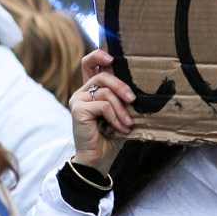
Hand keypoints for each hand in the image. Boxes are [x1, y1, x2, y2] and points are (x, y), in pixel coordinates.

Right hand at [72, 49, 135, 172]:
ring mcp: (77, 101)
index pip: (88, 64)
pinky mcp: (77, 110)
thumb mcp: (121, 114)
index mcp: (90, 91)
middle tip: (133, 100)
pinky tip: (120, 128)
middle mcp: (81, 93)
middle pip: (102, 76)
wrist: (98, 159)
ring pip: (104, 91)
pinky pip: (103, 105)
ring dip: (121, 109)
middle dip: (121, 86)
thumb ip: (123, 99)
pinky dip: (115, 117)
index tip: (112, 59)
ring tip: (128, 124)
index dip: (98, 56)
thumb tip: (139, 89)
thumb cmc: (111, 137)